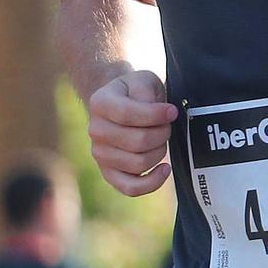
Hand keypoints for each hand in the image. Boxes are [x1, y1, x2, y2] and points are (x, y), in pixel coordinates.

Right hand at [87, 70, 175, 195]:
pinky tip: (165, 169)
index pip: (128, 114)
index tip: (172, 111)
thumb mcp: (143, 79)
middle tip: (167, 125)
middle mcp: (95, 130)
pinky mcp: (109, 172)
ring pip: (138, 163)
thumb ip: (147, 92)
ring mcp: (100, 153)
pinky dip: (152, 182)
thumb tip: (162, 114)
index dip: (156, 114)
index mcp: (100, 103)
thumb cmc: (136, 91)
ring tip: (162, 140)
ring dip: (160, 152)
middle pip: (137, 142)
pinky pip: (130, 188)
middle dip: (162, 133)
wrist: (122, 103)